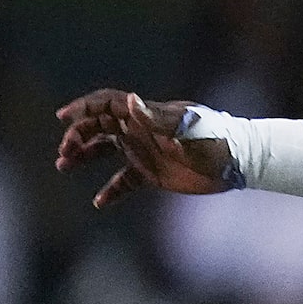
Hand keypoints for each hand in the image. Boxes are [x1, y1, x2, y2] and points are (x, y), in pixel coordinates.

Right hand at [55, 90, 234, 207]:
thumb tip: (129, 101)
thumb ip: (157, 118)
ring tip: (64, 165)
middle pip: (98, 127)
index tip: (63, 117)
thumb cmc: (216, 140)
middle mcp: (140, 131)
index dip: (83, 107)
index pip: (106, 105)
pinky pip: (124, 182)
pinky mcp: (152, 175)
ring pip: (104, 151)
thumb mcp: (187, 129)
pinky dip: (111, 191)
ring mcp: (144, 152)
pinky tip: (99, 202)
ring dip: (83, 156)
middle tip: (65, 153)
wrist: (238, 163)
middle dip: (77, 135)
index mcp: (145, 115)